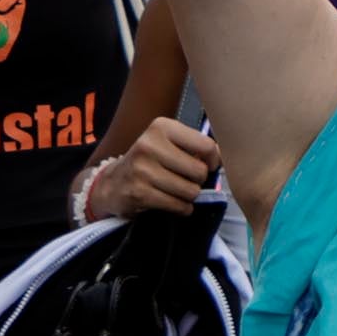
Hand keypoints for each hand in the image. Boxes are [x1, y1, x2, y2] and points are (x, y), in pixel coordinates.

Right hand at [97, 119, 222, 218]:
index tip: (208, 165)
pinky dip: (181, 208)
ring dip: (189, 196)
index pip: (206, 145)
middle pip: (199, 171)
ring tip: (177, 191)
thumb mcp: (167, 143)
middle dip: (198, 181)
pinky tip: (172, 202)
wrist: (113, 183)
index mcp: (161, 127)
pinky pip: (178, 206)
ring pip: (191, 191)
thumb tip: (223, 159)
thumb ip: (194, 145)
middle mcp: (149, 145)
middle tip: (187, 180)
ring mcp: (142, 170)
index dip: (213, 160)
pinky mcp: (139, 193)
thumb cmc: (149, 162)